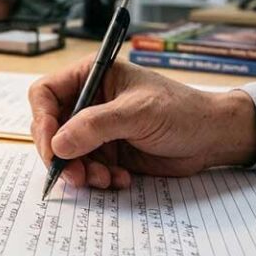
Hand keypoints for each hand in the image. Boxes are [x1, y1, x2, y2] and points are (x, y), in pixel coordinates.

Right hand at [29, 57, 255, 189]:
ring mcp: (97, 128)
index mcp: (91, 76)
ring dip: (81, 171)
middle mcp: (89, 100)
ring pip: (67, 154)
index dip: (42, 121)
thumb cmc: (181, 111)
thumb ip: (96, 126)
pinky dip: (98, 178)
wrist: (213, 137)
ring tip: (106, 179)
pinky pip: (87, 168)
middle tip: (77, 175)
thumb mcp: (138, 113)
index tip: (52, 148)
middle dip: (62, 155)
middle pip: (51, 128)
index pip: (45, 94)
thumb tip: (58, 145)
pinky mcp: (108, 151)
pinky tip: (121, 179)